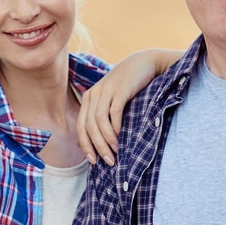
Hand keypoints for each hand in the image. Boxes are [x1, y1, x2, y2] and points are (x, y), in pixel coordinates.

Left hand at [77, 49, 179, 164]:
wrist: (144, 63)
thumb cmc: (128, 86)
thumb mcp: (109, 101)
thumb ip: (97, 118)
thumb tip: (81, 144)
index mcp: (88, 98)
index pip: (80, 127)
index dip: (85, 145)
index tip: (93, 161)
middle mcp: (94, 94)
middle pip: (88, 126)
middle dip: (96, 147)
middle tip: (108, 161)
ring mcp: (106, 91)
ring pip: (99, 122)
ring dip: (106, 140)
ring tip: (115, 153)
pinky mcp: (120, 89)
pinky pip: (113, 112)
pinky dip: (115, 127)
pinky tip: (120, 137)